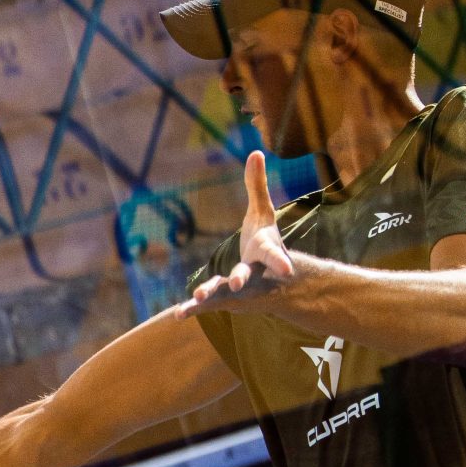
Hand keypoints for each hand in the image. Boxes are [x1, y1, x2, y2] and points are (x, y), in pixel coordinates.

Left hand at [177, 152, 296, 317]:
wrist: (271, 280)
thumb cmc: (265, 240)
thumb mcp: (262, 213)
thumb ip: (257, 186)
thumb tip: (256, 152)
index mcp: (266, 252)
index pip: (273, 255)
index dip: (280, 261)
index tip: (288, 270)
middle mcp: (254, 273)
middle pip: (247, 276)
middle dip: (241, 280)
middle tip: (237, 286)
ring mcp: (239, 289)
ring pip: (224, 293)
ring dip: (210, 295)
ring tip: (196, 300)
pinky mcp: (224, 298)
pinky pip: (208, 304)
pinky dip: (194, 309)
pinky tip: (178, 315)